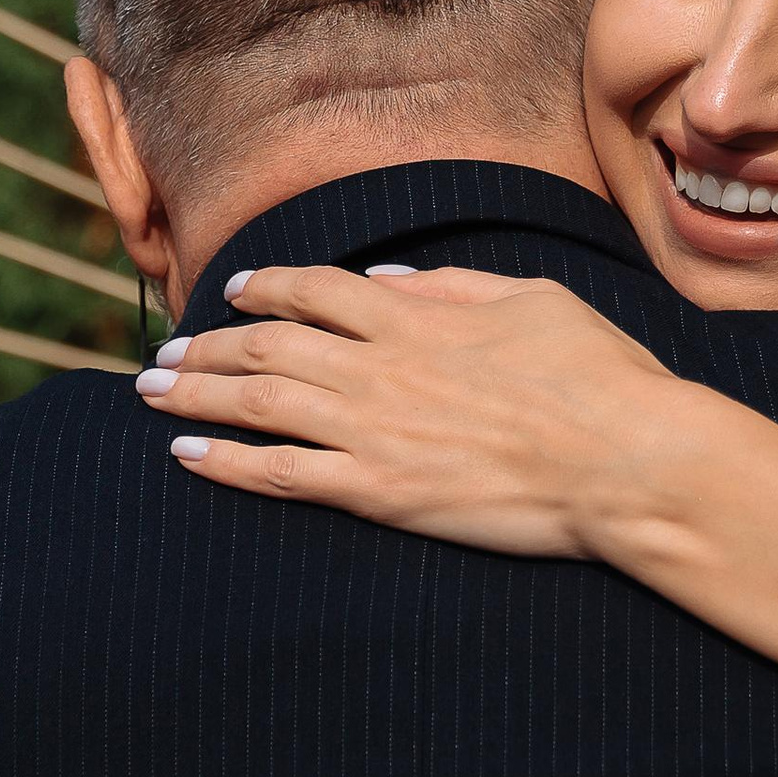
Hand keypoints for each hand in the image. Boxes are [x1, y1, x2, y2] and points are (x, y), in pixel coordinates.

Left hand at [131, 263, 697, 559]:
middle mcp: (379, 366)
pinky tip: (186, 453)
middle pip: (266, 346)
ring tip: (152, 391)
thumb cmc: (598, 378)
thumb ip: (451, 287)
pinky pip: (280, 473)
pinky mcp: (379, 491)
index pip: (315, 291)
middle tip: (167, 352)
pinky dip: (226, 461)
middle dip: (207, 347)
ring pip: (257, 404)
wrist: (625, 460)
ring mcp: (373, 430)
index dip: (267, 288)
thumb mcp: (532, 299)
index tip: (236, 292)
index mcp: (416, 315)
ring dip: (196, 394)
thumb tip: (383, 285)